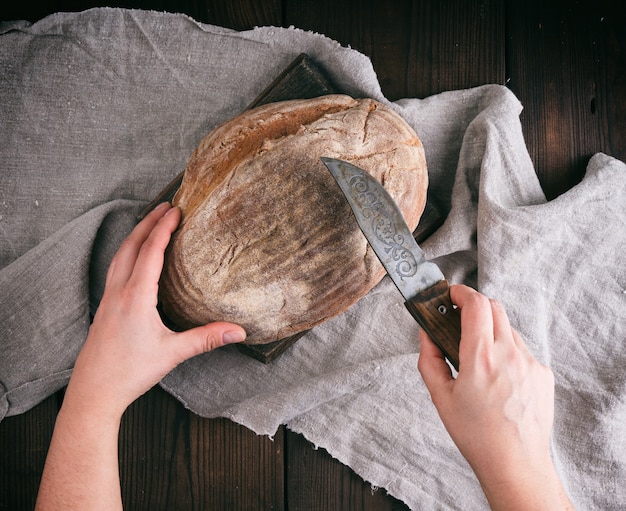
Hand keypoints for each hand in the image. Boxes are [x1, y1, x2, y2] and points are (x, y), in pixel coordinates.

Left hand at [66, 202, 246, 419]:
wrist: (93, 392)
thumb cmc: (130, 372)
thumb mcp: (172, 353)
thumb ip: (206, 338)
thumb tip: (238, 331)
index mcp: (136, 296)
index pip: (151, 251)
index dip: (164, 228)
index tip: (176, 211)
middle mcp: (119, 291)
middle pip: (132, 245)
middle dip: (149, 222)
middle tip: (165, 205)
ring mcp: (108, 298)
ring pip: (120, 255)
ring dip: (135, 235)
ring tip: (150, 222)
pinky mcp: (104, 307)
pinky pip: (115, 268)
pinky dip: (127, 252)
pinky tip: (133, 258)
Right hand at [418, 285, 571, 509]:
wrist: (515, 464)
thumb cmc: (476, 435)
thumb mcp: (440, 397)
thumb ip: (429, 359)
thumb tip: (426, 335)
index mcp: (481, 358)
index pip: (476, 305)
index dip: (462, 292)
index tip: (452, 294)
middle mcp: (509, 355)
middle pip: (495, 307)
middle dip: (475, 306)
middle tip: (461, 319)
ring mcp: (531, 363)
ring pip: (509, 328)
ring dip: (492, 330)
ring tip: (480, 358)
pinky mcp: (544, 374)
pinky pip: (522, 349)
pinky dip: (507, 351)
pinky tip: (499, 377)